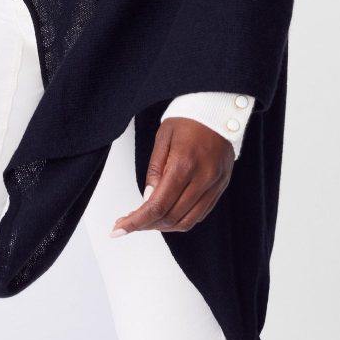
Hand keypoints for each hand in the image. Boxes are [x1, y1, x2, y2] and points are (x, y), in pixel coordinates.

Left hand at [110, 116, 235, 236]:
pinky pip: (200, 213)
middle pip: (171, 217)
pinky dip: (182, 219)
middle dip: (146, 225)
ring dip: (164, 226)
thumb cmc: (188, 119)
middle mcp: (203, 178)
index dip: (136, 222)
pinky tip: (168, 212)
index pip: (157, 205)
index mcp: (184, 164)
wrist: (217, 109)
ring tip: (147, 220)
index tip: (119, 229)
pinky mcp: (221, 187)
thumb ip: (155, 170)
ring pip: (187, 221)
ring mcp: (215, 184)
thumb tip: (147, 199)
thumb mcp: (163, 137)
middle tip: (128, 222)